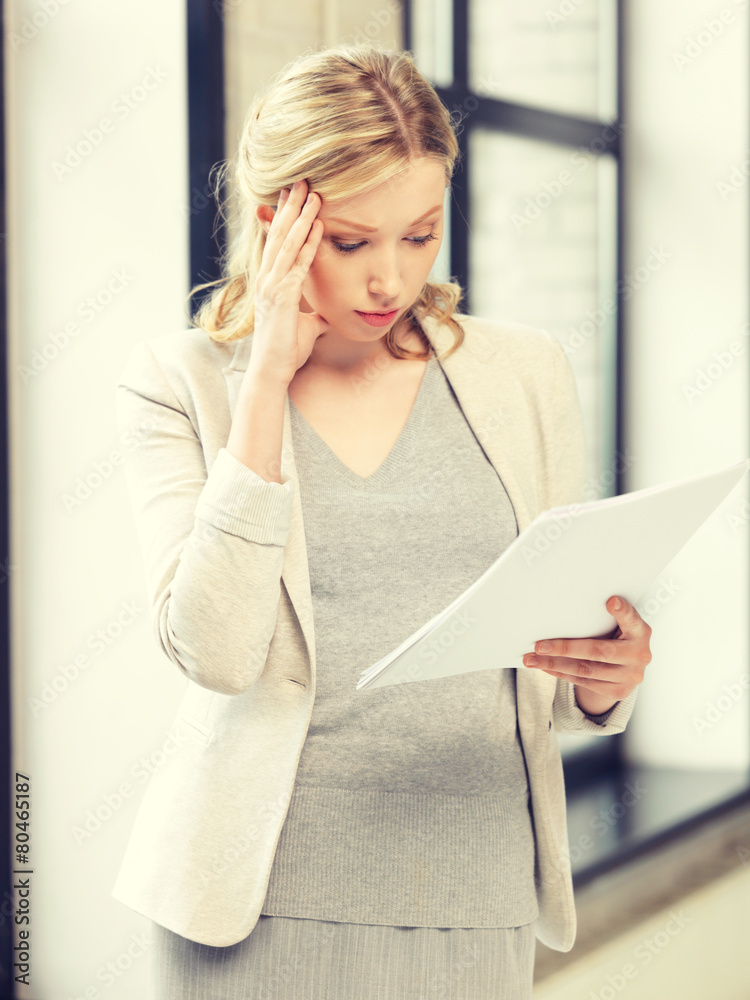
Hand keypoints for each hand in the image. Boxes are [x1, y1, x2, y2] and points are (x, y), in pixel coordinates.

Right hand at [250, 178, 329, 385]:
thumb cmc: (286, 350)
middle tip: (301, 180)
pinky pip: (298, 265)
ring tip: (312, 194)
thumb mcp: (307, 326)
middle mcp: (267, 279)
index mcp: (270, 282)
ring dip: (301, 217)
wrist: (272, 371)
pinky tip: (318, 227)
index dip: (285, 217)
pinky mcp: (283, 298)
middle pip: (280, 235)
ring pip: (288, 244)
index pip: (277, 242)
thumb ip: (315, 314)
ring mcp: (272, 287)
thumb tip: (327, 313)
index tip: (292, 195)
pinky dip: (308, 244)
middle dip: (291, 207)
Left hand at [522, 595, 651, 715]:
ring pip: (585, 670)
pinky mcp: (618, 691)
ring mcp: (630, 677)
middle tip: (539, 645)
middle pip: (598, 651)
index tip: (611, 601)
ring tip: (531, 659)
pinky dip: (560, 673)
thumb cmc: (616, 636)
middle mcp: (640, 655)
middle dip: (564, 648)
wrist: (627, 669)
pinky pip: (583, 682)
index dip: (623, 612)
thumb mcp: (617, 625)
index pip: (632, 619)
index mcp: (640, 632)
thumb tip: (564, 608)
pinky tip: (544, 666)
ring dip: (554, 664)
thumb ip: (602, 618)